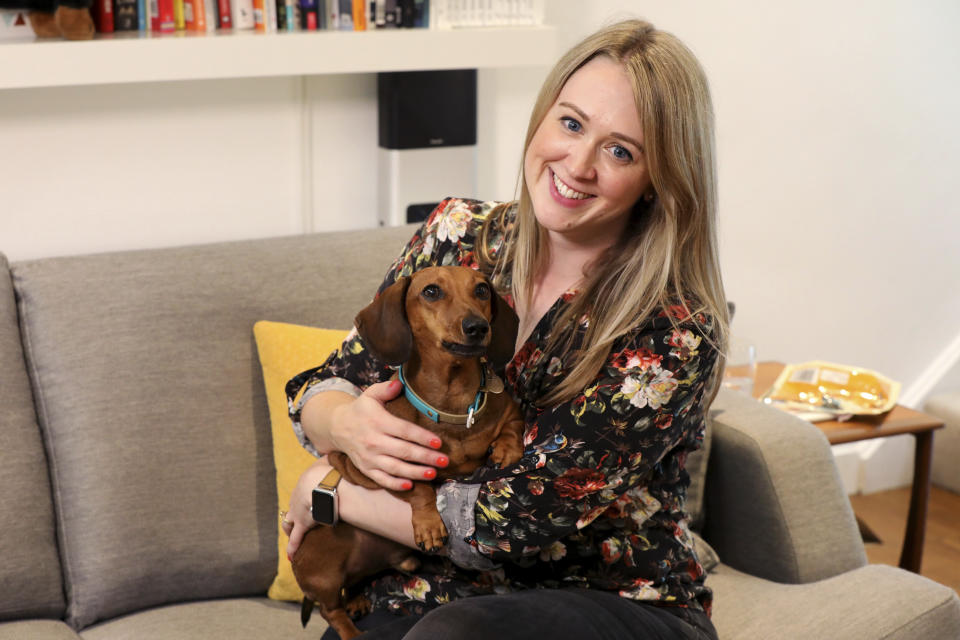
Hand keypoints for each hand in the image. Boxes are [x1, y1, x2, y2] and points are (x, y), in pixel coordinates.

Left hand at [282, 457, 330, 559]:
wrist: (323, 482)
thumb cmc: (328, 469)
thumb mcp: (329, 459)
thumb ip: (333, 459)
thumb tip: (340, 456)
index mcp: (303, 484)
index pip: (303, 492)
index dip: (308, 495)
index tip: (313, 496)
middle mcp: (297, 499)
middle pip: (294, 506)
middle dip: (298, 510)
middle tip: (304, 512)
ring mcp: (299, 513)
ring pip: (290, 522)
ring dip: (291, 527)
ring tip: (292, 532)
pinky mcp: (303, 525)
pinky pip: (295, 539)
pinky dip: (293, 547)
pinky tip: (290, 555)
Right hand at [325, 379, 447, 490]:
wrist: (337, 427)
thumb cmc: (361, 410)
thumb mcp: (370, 395)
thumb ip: (385, 389)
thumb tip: (399, 383)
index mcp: (378, 422)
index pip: (404, 431)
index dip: (422, 437)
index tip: (439, 442)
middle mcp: (373, 441)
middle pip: (404, 451)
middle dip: (426, 457)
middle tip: (444, 460)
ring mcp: (369, 457)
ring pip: (395, 468)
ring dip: (415, 472)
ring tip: (433, 473)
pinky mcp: (365, 469)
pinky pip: (381, 479)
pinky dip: (395, 484)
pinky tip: (410, 485)